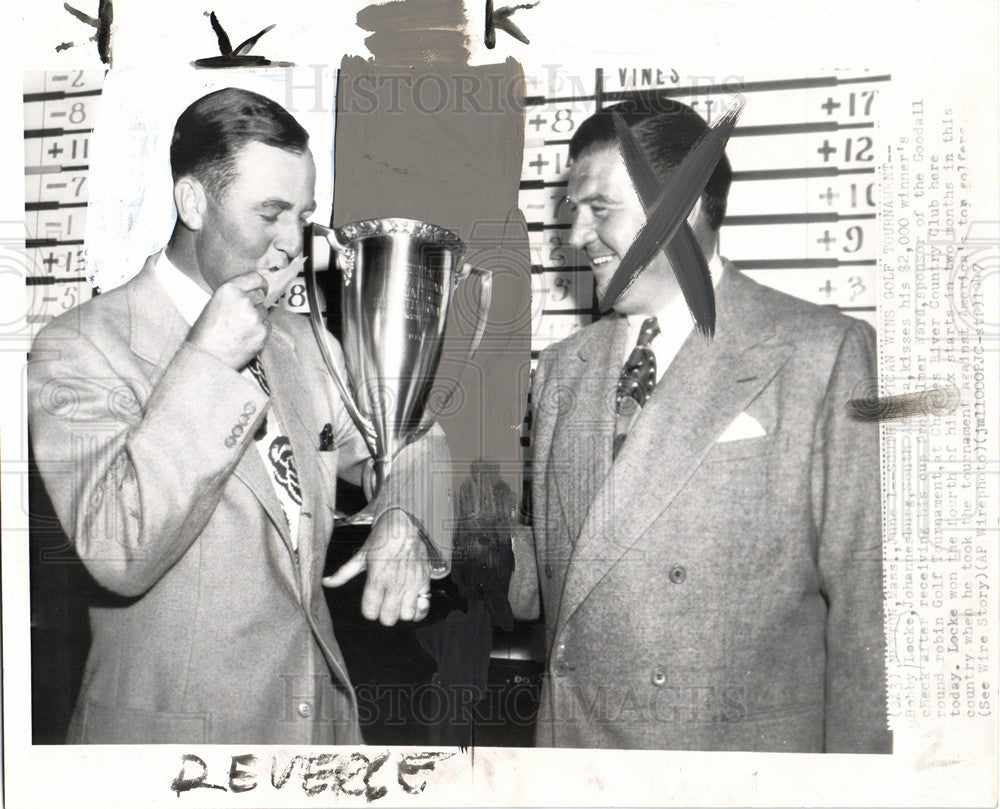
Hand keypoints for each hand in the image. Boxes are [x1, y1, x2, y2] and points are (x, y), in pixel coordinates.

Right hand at [186, 271, 269, 369]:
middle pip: (261, 296)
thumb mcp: (215, 303)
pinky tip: (245, 338)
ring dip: (257, 319)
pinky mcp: (262, 332)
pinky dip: (260, 331)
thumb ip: (234, 295)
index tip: (262, 288)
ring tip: (240, 330)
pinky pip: (267, 326)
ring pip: (264, 312)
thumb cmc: (206, 333)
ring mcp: (255, 316)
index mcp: (229, 289)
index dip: (260, 284)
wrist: (207, 358)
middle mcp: (244, 300)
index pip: (256, 278)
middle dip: (255, 304)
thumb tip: (255, 291)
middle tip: (242, 316)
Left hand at [322, 511, 431, 625]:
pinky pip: (424, 607)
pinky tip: (412, 604)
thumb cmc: (381, 540)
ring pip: (406, 615)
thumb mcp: (360, 557)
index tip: (370, 604)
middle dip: (383, 615)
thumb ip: (343, 574)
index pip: (370, 612)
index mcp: (377, 579)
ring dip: (401, 613)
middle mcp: (394, 584)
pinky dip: (419, 611)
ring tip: (398, 604)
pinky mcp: (424, 581)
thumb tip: (325, 582)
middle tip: (384, 605)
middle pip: (388, 618)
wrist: (404, 526)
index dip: (369, 611)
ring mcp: (411, 584)